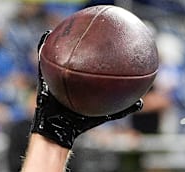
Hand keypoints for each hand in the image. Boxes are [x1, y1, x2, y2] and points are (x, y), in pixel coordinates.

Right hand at [30, 31, 142, 148]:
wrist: (59, 130)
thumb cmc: (81, 124)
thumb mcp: (105, 114)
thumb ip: (122, 109)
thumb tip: (141, 103)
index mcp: (84, 84)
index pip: (93, 67)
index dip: (100, 55)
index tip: (110, 43)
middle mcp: (71, 78)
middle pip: (77, 58)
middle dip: (82, 44)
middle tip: (92, 30)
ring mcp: (57, 77)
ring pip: (59, 56)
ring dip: (62, 41)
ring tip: (65, 26)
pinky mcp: (44, 78)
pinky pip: (43, 60)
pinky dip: (43, 47)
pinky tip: (47, 35)